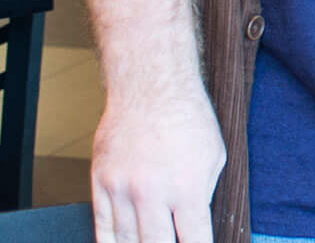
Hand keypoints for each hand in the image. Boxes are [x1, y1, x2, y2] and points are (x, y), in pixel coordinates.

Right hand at [89, 81, 223, 242]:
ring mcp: (122, 190)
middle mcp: (152, 193)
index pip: (195, 241)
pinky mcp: (100, 184)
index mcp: (187, 188)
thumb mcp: (214, 157)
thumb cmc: (187, 117)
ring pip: (127, 242)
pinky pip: (102, 229)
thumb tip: (193, 226)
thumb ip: (204, 195)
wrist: (149, 87)